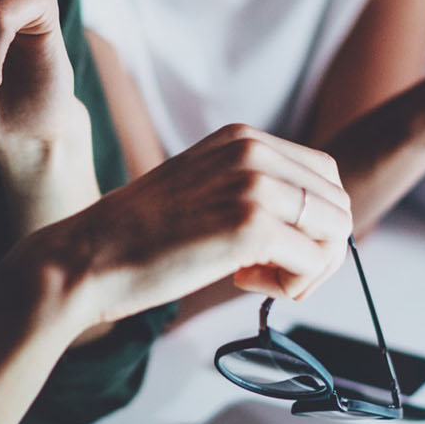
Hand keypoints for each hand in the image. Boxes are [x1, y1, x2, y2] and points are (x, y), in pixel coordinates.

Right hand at [22, 124, 353, 330]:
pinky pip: (313, 262)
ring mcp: (254, 184)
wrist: (86, 258)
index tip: (279, 251)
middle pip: (338, 202)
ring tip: (257, 278)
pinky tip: (244, 282)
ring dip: (307, 269)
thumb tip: (313, 226)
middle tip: (274, 274)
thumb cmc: (139, 239)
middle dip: (319, 249)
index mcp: (242, 138)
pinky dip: (292, 286)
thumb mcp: (204, 189)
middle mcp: (253, 150)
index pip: (325, 175)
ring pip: (335, 231)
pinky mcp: (251, 225)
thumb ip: (252, 191)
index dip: (314, 223)